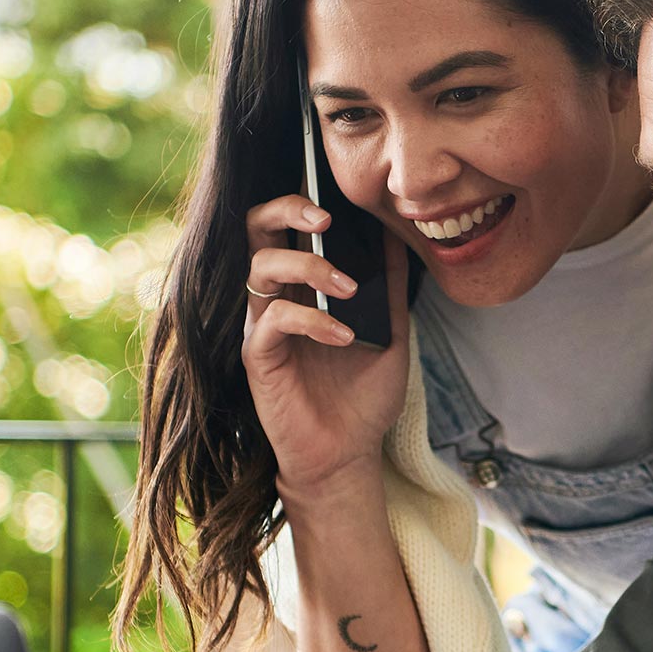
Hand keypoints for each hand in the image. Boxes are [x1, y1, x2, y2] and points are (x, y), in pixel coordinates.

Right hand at [241, 196, 409, 492]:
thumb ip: (389, 286)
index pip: (286, 224)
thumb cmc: (362, 396)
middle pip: (256, 227)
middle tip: (324, 216)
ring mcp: (263, 325)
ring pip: (261, 265)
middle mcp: (276, 296)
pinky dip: (312, 318)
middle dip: (286, 208)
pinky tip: (344, 336)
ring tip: (347, 289)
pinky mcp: (258, 356)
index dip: (302, 199)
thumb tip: (396, 234)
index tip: (340, 197)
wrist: (348, 454)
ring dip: (308, 266)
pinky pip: (274, 319)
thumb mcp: (391, 332)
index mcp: (303, 285)